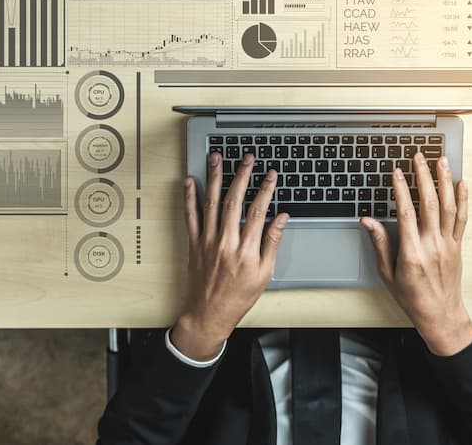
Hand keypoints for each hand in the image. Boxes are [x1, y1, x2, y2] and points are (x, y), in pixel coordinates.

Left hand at [171, 151, 287, 360]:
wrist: (209, 313)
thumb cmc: (238, 297)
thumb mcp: (264, 274)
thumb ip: (272, 243)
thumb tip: (282, 218)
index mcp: (246, 250)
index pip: (258, 211)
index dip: (265, 190)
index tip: (270, 175)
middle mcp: (225, 242)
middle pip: (234, 200)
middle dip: (242, 175)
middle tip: (247, 158)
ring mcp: (207, 241)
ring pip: (210, 202)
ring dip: (214, 177)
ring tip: (217, 158)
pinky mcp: (194, 243)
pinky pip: (190, 216)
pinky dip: (189, 197)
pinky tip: (190, 181)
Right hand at [360, 152, 471, 356]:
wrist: (440, 315)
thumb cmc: (412, 298)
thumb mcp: (387, 274)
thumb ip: (379, 244)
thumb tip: (368, 221)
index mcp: (412, 253)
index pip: (406, 213)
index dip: (401, 189)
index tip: (396, 172)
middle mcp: (432, 245)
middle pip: (429, 203)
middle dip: (423, 176)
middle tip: (418, 157)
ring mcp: (447, 244)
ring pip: (448, 206)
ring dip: (445, 181)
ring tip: (441, 161)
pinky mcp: (458, 246)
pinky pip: (462, 219)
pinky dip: (463, 199)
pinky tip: (461, 183)